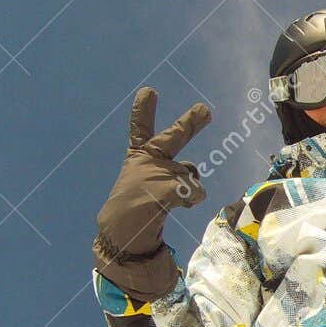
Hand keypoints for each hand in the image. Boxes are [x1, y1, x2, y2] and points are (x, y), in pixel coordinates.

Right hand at [93, 87, 211, 299]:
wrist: (120, 235)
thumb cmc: (138, 209)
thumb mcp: (153, 185)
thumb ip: (177, 175)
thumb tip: (198, 183)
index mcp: (139, 157)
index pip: (140, 129)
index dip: (144, 110)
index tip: (149, 91)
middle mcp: (146, 162)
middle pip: (172, 138)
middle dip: (190, 123)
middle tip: (205, 109)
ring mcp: (155, 175)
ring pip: (190, 175)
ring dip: (187, 189)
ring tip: (165, 204)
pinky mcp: (164, 191)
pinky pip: (194, 190)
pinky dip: (192, 197)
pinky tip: (178, 205)